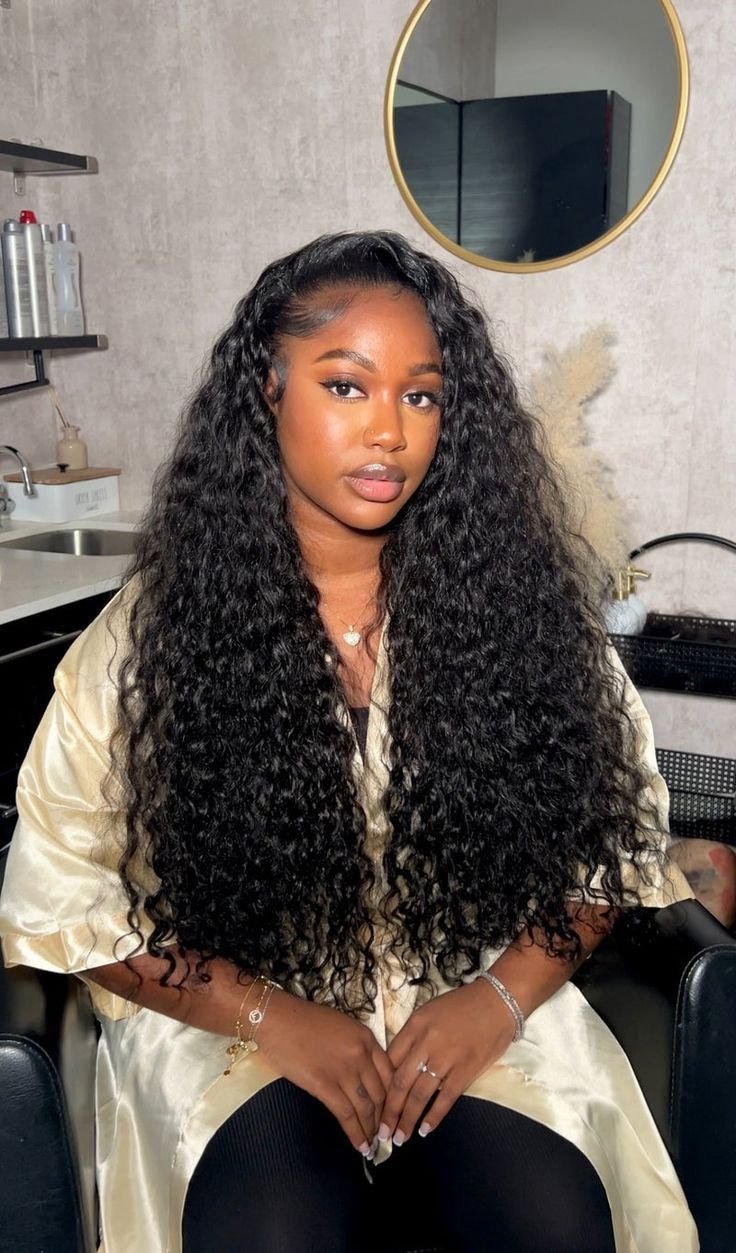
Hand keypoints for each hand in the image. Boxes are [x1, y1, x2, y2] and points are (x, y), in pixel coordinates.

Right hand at [257, 992, 393, 1156]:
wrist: (277, 1019)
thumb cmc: (304, 1020)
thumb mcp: (342, 1027)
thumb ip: (358, 1048)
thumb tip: (365, 1075)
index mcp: (367, 1038)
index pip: (390, 1074)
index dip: (393, 1098)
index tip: (392, 1113)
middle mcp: (361, 1054)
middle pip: (381, 1094)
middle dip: (384, 1118)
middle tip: (383, 1135)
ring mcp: (343, 1070)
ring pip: (365, 1107)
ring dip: (370, 1130)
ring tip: (373, 1145)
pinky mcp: (323, 1084)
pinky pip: (346, 1114)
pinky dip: (355, 1133)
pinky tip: (360, 1146)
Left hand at [379, 981, 515, 1145]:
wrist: (497, 1003)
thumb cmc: (462, 1006)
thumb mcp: (429, 1012)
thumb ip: (413, 1037)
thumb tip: (398, 1066)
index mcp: (415, 1026)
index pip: (389, 1061)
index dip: (380, 1085)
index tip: (375, 1103)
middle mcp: (426, 1043)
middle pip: (400, 1083)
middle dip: (389, 1111)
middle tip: (381, 1132)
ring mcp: (446, 1058)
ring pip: (419, 1095)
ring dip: (407, 1119)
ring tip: (399, 1138)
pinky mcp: (466, 1071)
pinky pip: (445, 1098)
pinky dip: (433, 1116)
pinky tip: (424, 1130)